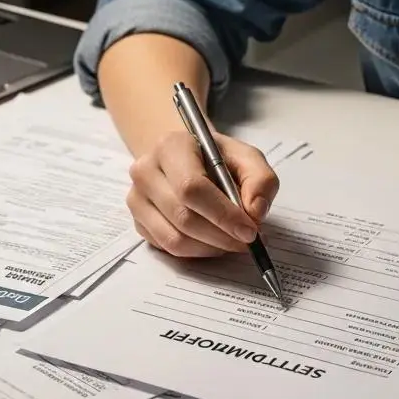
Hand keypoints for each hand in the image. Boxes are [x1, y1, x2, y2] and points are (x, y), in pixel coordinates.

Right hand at [127, 131, 278, 257]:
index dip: (223, 214)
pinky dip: (197, 251)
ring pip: (174, 239)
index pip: (192, 187)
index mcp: (171, 146)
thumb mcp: (246, 158)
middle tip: (247, 240)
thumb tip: (256, 212)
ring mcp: (137, 198)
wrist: (187, 158)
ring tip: (232, 240)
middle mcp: (146, 171)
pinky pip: (168, 248)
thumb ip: (261, 180)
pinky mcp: (138, 222)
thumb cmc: (217, 158)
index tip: (249, 230)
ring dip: (211, 248)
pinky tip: (213, 240)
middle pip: (182, 217)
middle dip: (221, 236)